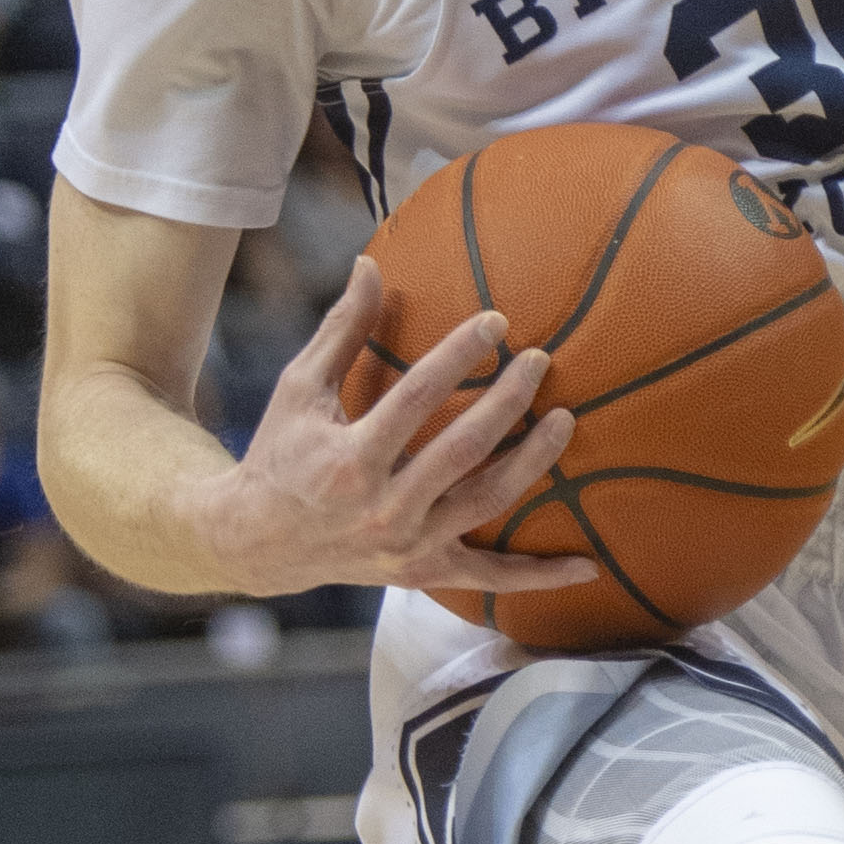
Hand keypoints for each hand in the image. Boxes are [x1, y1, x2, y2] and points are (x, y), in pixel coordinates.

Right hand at [210, 256, 599, 602]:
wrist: (257, 542)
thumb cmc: (280, 454)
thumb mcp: (299, 389)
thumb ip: (341, 330)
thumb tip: (370, 265)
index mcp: (350, 457)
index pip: (416, 397)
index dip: (459, 355)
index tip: (497, 321)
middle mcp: (382, 506)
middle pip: (462, 450)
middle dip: (507, 402)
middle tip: (539, 360)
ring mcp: (407, 544)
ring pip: (485, 503)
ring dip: (533, 463)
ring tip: (566, 421)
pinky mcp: (422, 572)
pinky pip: (489, 578)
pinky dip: (538, 577)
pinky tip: (586, 566)